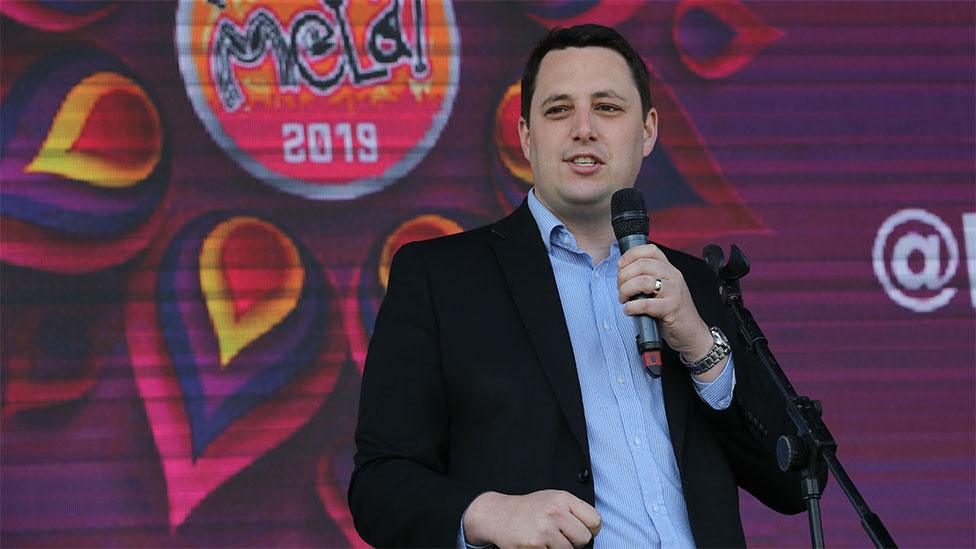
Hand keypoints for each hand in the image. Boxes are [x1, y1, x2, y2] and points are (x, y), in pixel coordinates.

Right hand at [463, 490, 600, 548]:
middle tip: (560, 536)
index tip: (579, 529)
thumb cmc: (530, 509)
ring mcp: (544, 529)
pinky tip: (537, 544)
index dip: (590, 529)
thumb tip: (594, 530)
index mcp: (563, 498)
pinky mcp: (534, 546)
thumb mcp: (553, 500)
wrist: (499, 515)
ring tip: (546, 539)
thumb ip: (574, 511)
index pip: (595, 521)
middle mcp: (554, 512)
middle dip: (575, 541)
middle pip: (584, 538)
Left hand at [617, 244, 713, 361]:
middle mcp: (673, 277)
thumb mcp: (663, 290)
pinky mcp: (671, 308)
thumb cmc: (673, 312)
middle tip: (620, 288)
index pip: (650, 250)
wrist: (692, 333)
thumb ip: (648, 278)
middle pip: (642, 264)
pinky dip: (632, 307)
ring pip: (643, 281)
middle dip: (624, 275)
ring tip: (624, 299)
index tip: (621, 265)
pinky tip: (629, 310)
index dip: (631, 255)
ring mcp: (674, 292)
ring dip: (626, 290)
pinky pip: (646, 304)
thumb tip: (623, 273)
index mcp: (670, 270)